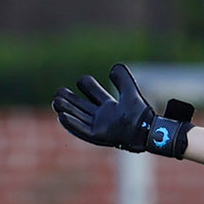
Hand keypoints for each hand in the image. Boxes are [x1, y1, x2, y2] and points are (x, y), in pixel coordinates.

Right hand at [53, 62, 194, 157]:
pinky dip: (72, 124)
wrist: (147, 131)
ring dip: (67, 109)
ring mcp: (100, 127)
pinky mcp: (99, 136)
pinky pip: (82, 131)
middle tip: (58, 92)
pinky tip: (62, 116)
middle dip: (69, 99)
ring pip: (78, 117)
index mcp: (110, 106)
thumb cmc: (141, 115)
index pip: (93, 93)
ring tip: (55, 101)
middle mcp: (103, 117)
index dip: (87, 86)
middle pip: (82, 106)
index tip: (82, 81)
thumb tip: (114, 67)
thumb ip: (123, 79)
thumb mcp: (130, 92)